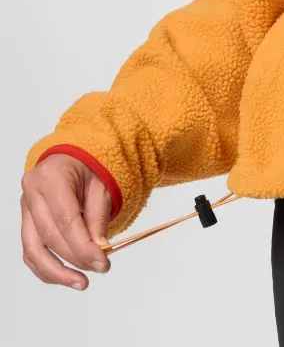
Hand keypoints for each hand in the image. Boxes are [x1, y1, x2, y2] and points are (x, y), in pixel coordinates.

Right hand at [20, 154, 111, 290]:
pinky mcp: (25, 221)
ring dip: (57, 271)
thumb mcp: (102, 185)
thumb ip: (99, 217)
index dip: (83, 246)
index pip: (66, 220)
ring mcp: (24, 207)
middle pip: (50, 236)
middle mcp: (32, 192)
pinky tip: (65, 276)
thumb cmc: (90, 167)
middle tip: (99, 269)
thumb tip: (99, 249)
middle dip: (76, 258)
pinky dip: (47, 267)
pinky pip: (31, 250)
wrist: (74, 157)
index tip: (102, 263)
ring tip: (80, 282)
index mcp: (52, 177)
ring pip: (33, 249)